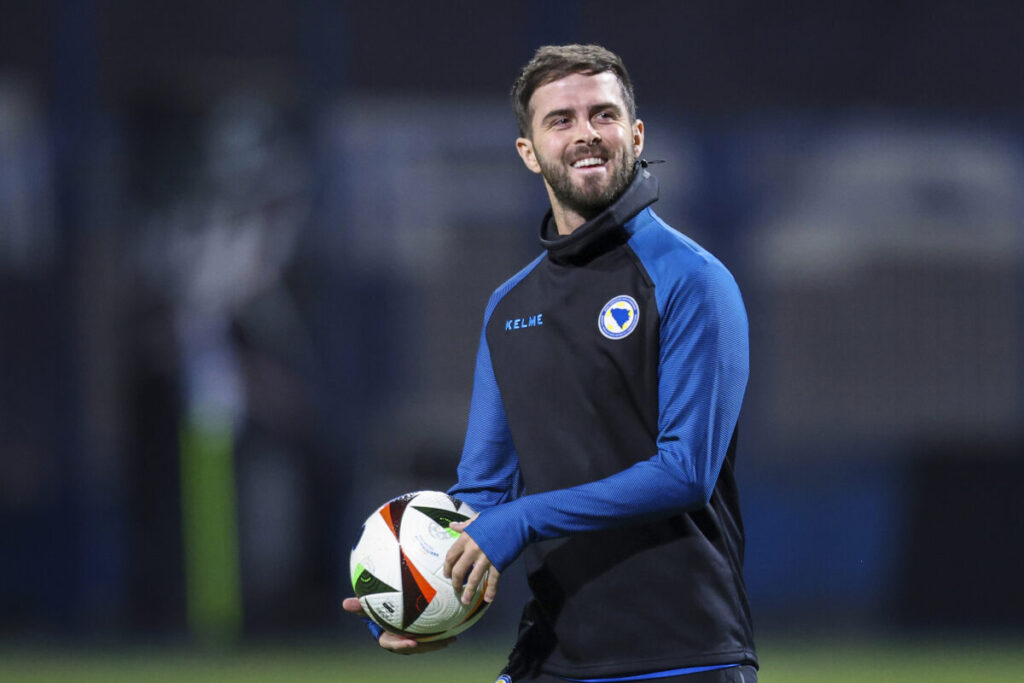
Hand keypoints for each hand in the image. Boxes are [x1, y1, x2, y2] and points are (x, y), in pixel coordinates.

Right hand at [342, 597, 456, 653]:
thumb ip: (360, 606)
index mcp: (386, 636)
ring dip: (438, 642)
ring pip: (425, 643)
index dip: (400, 644)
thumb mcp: (367, 607)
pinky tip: (454, 628)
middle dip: (427, 646)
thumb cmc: (375, 608)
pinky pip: (430, 636)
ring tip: (452, 638)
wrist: (386, 610)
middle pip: (414, 646)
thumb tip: (344, 603)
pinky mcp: (420, 635)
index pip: (391, 643)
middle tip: (441, 641)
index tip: (411, 641)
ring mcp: (410, 639)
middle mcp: (399, 641)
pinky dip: (441, 633)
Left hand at [443, 520, 499, 605]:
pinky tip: (488, 599)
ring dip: (468, 592)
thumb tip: (452, 526)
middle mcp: (473, 549)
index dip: (447, 567)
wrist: (518, 520)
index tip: (447, 574)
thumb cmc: (497, 517)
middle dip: (455, 582)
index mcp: (466, 538)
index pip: (451, 556)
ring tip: (465, 601)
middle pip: (459, 570)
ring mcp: (486, 558)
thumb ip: (464, 526)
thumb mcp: (478, 518)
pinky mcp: (499, 563)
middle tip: (456, 589)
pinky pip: (493, 580)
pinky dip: (491, 591)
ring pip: (473, 579)